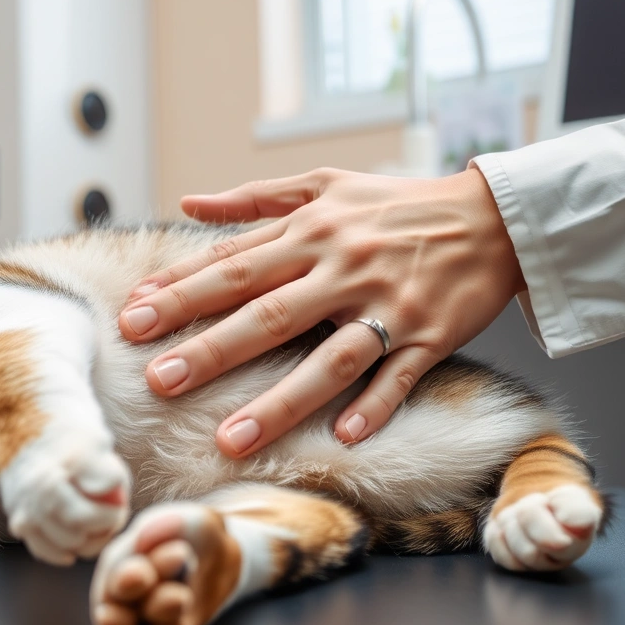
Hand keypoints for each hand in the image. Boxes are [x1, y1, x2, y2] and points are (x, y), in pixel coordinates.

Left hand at [117, 167, 524, 455]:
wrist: (493, 216)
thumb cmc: (397, 204)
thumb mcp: (325, 185)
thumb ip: (255, 200)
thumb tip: (190, 204)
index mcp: (311, 232)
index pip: (232, 264)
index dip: (180, 291)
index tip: (131, 317)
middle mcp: (342, 267)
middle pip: (267, 312)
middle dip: (208, 348)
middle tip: (157, 379)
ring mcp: (387, 305)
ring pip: (329, 358)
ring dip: (280, 401)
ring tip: (231, 439)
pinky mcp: (430, 335)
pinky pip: (400, 375)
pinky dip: (376, 404)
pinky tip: (345, 436)